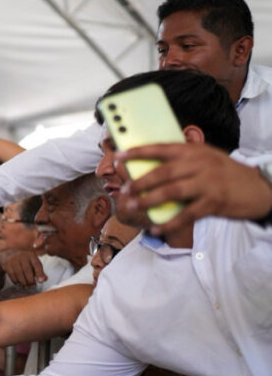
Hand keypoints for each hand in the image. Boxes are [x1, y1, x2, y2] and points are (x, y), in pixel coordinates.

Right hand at [0, 249, 44, 286]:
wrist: (9, 255)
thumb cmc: (25, 262)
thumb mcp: (34, 264)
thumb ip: (40, 272)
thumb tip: (44, 280)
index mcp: (31, 255)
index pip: (37, 265)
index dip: (39, 273)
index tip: (40, 282)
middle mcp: (22, 256)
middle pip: (27, 270)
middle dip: (30, 280)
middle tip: (32, 286)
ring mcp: (14, 259)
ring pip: (19, 273)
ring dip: (23, 282)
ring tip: (25, 286)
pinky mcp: (7, 264)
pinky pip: (12, 275)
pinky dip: (16, 281)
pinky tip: (18, 283)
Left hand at [118, 144, 271, 233]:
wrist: (259, 187)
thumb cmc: (226, 173)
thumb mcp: (206, 158)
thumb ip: (183, 159)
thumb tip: (149, 165)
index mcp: (194, 151)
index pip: (161, 148)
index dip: (138, 151)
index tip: (118, 155)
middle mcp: (200, 164)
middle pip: (163, 172)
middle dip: (140, 182)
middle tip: (124, 190)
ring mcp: (207, 183)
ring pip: (171, 191)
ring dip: (149, 200)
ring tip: (133, 206)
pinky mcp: (214, 202)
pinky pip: (186, 214)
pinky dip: (169, 222)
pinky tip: (156, 228)